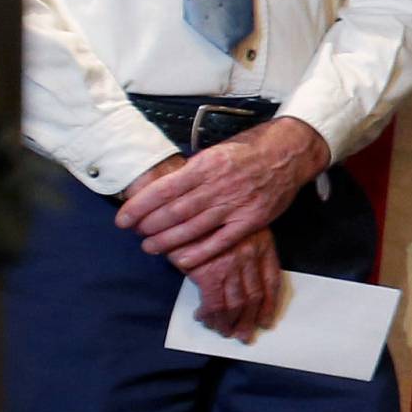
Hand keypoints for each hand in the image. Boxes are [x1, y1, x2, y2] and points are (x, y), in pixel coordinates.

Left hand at [115, 117, 329, 270]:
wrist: (288, 153)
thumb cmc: (248, 151)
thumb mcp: (215, 151)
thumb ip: (192, 171)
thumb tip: (162, 188)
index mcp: (205, 164)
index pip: (163, 189)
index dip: (139, 206)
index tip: (123, 217)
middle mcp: (218, 185)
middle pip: (174, 211)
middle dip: (149, 225)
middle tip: (134, 233)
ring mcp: (236, 204)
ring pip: (193, 228)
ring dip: (167, 241)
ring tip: (149, 247)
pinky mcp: (251, 220)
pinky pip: (220, 242)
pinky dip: (199, 253)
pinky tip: (181, 260)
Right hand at [187, 229, 283, 341]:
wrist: (181, 207)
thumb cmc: (205, 218)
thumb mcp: (235, 226)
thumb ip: (244, 250)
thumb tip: (243, 284)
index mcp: (262, 243)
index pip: (272, 281)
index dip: (269, 305)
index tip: (265, 320)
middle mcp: (251, 255)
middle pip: (255, 296)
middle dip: (249, 320)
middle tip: (243, 335)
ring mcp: (232, 265)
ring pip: (236, 304)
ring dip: (230, 323)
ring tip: (224, 332)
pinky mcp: (210, 273)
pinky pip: (214, 304)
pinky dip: (210, 316)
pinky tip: (204, 318)